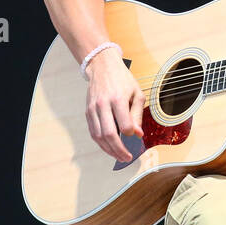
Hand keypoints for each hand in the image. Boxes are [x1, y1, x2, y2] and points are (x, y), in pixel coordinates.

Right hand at [83, 47, 144, 162]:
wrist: (102, 66)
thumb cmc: (123, 80)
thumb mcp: (137, 93)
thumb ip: (137, 115)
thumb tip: (138, 134)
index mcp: (118, 99)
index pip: (124, 125)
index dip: (131, 136)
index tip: (136, 140)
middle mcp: (103, 104)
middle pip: (109, 134)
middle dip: (119, 150)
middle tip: (127, 158)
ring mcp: (93, 109)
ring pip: (99, 136)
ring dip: (109, 150)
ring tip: (119, 157)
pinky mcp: (87, 112)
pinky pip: (93, 132)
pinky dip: (101, 143)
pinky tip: (109, 148)